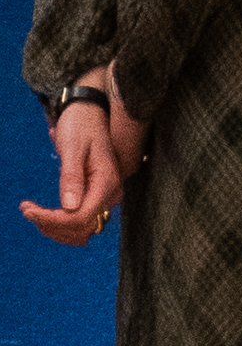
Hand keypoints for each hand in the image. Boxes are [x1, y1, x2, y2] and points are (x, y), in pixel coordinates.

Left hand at [21, 67, 130, 245]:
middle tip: (28, 209)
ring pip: (83, 231)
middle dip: (52, 225)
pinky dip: (63, 225)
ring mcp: (106, 198)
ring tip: (35, 213)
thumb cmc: (80, 127)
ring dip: (57, 229)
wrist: (89, 114)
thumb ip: (71, 178)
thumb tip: (70, 208)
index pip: (81, 217)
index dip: (53, 220)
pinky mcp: (98, 198)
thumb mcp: (72, 148)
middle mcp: (111, 194)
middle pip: (82, 228)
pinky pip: (83, 222)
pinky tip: (47, 214)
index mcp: (106, 183)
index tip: (28, 209)